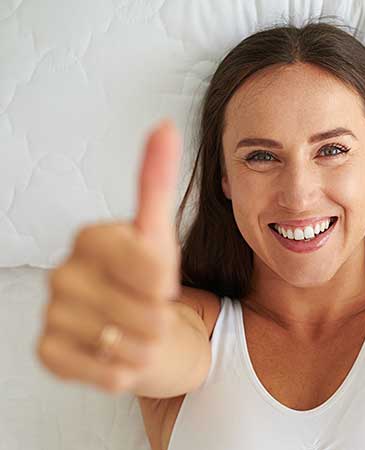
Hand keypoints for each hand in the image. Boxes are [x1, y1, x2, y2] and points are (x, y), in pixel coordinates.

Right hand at [36, 119, 182, 393]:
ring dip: (146, 345)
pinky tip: (120, 353)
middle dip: (159, 317)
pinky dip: (124, 369)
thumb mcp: (160, 233)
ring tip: (137, 332)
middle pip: (142, 308)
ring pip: (124, 341)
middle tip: (150, 311)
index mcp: (89, 238)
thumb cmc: (151, 282)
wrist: (141, 331)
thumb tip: (164, 126)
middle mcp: (62, 272)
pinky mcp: (47, 353)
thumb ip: (158, 181)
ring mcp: (51, 313)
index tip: (163, 282)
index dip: (165, 279)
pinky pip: (103, 372)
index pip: (148, 263)